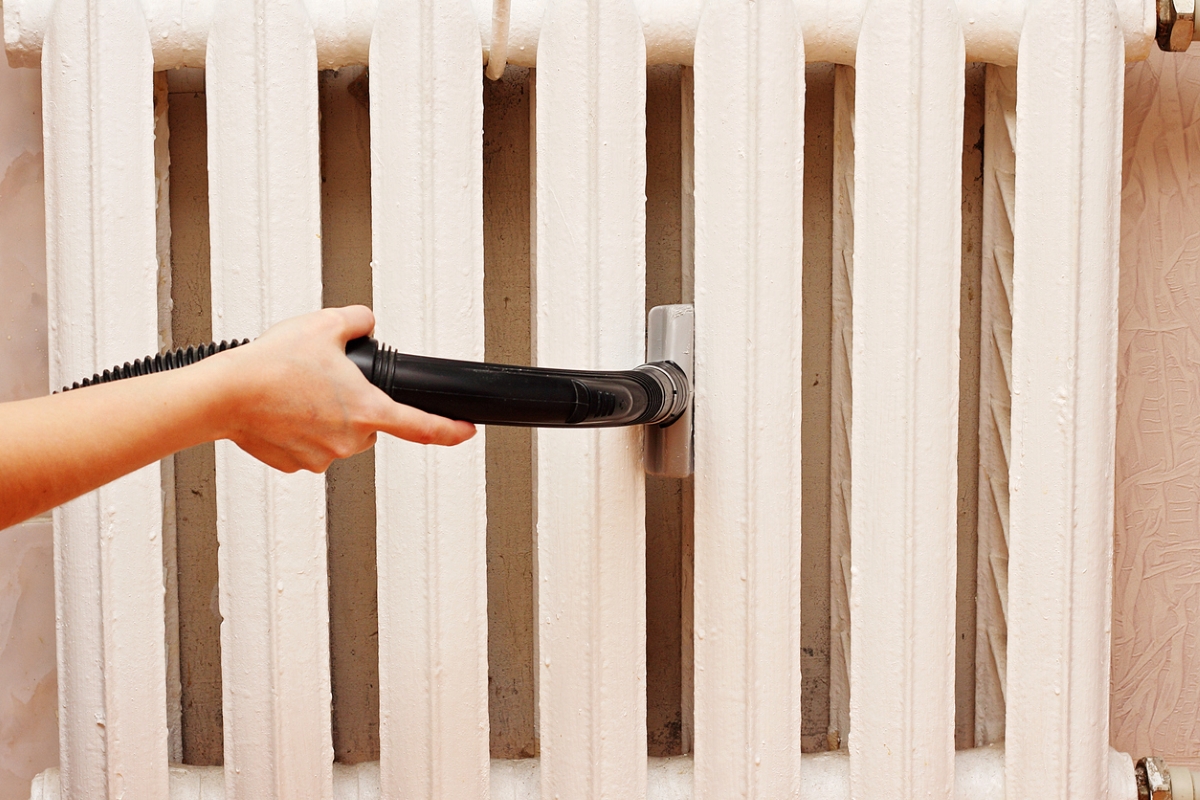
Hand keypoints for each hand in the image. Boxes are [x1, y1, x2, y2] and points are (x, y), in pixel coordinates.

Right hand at [208, 305, 475, 472]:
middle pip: (370, 424)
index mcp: (366, 410)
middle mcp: (349, 439)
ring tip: (295, 392)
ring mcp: (322, 456)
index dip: (450, 430)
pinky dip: (299, 430)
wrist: (224, 394)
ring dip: (324, 417)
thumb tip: (365, 321)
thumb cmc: (271, 365)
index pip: (422, 427)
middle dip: (355, 404)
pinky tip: (281, 411)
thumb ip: (357, 321)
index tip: (466, 432)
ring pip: (338, 435)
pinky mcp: (296, 465)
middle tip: (323, 381)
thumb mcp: (325, 325)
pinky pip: (308, 445)